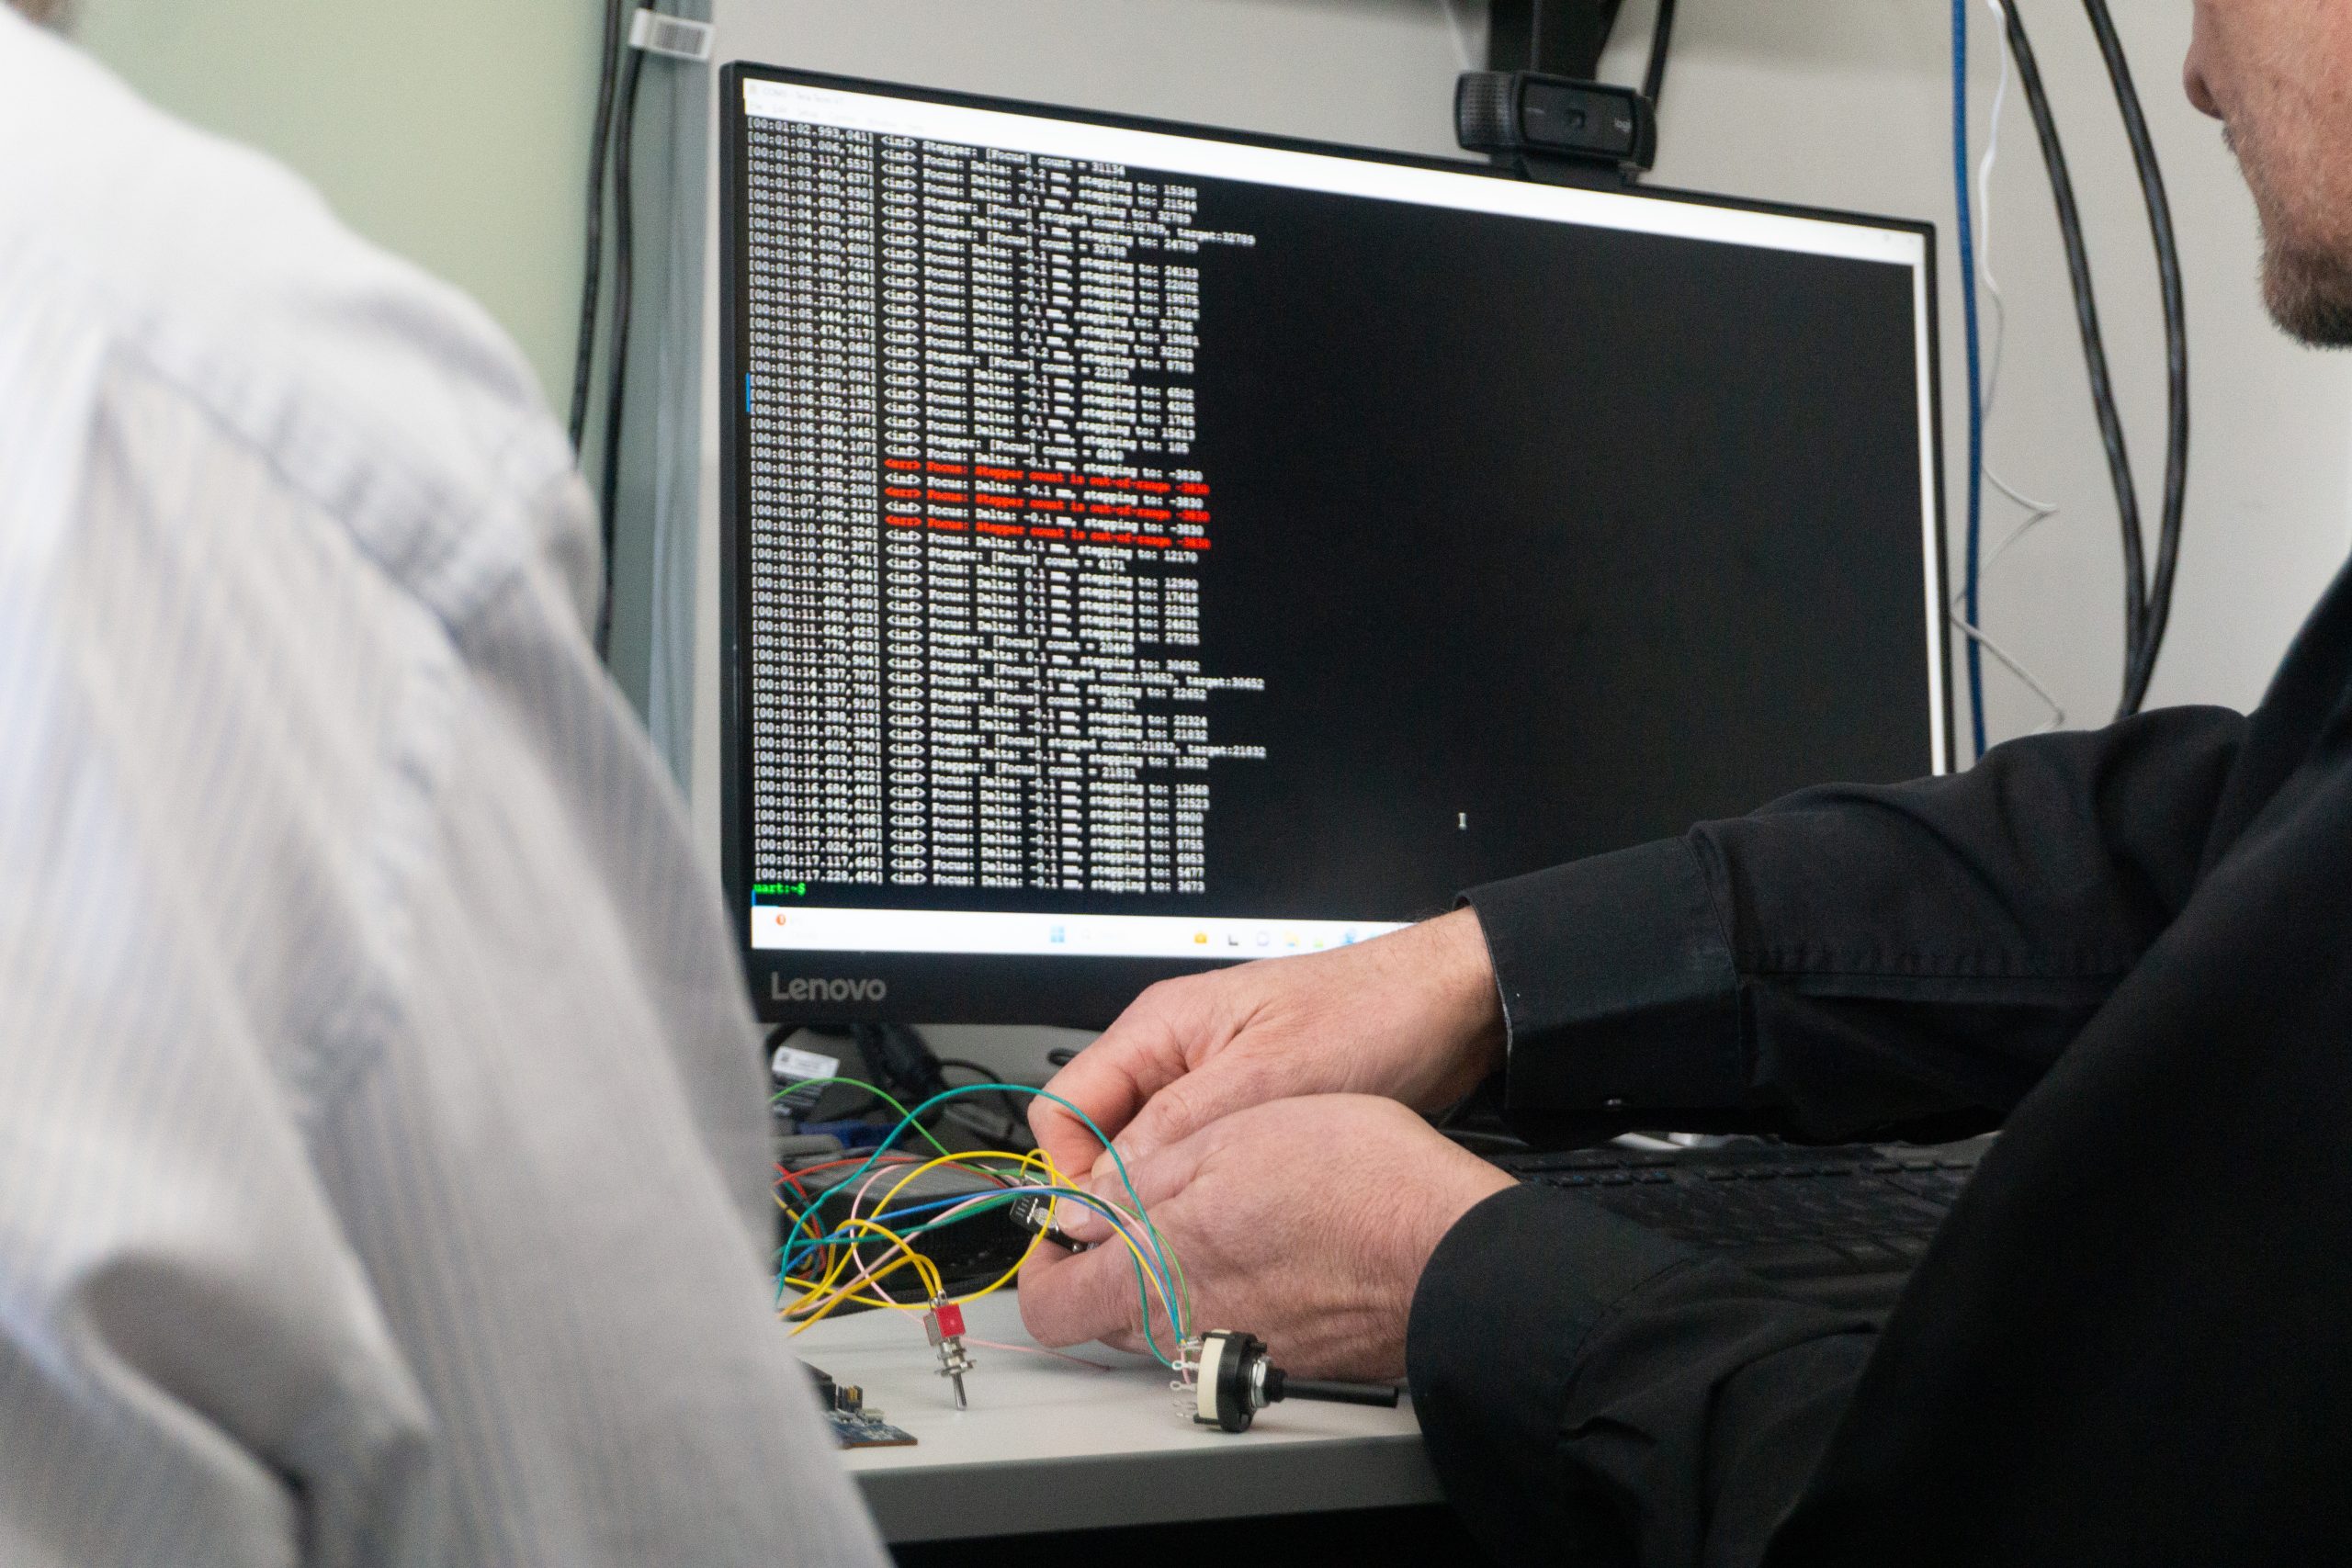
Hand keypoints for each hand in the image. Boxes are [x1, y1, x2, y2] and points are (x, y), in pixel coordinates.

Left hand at [1017, 1095, 1513, 1380]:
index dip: (1041, 1262)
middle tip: (1141, 1203)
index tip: (1064, 1225)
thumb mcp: (1229, 1137)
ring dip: (1171, 1272)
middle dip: (1108, 1260)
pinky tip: (1270, 1242)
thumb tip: (1079, 1211)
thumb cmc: (1355, 1187)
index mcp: (1157, 1272)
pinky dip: (1232, 1290)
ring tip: (1214, 1211)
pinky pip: (1231, 1327)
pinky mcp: (1289, 1355)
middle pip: (1105, 1316)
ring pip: (1169, 1322)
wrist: (1450, 1247)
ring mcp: (1239, 1347)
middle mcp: (1188, 1328)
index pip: (1050, 1304)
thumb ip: (1141, 1178)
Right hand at [1030, 909, 1505, 1188]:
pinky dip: (1209, 1191)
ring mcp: (1209, 1082)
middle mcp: (1174, 1054)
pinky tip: (1242, 1213)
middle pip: (1100, 1140)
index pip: (1064, 1109)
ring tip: (1210, 1227)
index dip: (1072, 1172)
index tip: (1106, 1224)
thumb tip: (1100, 1191)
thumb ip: (1174, 1129)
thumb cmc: (1370, 1015)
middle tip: (1159, 1241)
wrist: (1449, 1008)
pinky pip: (1199, 1161)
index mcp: (1159, 1027)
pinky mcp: (1246, 1110)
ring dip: (1171, 1196)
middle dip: (1121, 1193)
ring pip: (1152, 1157)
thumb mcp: (1265, 1078)